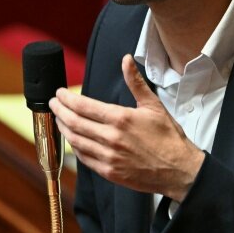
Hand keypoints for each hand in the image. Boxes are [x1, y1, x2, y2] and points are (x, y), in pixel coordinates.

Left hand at [49, 54, 204, 200]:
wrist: (180, 169)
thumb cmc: (168, 137)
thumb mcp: (153, 105)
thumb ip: (135, 82)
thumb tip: (126, 60)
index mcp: (121, 118)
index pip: (83, 106)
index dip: (66, 98)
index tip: (60, 93)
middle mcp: (111, 138)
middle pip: (74, 122)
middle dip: (59, 111)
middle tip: (53, 104)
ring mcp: (108, 157)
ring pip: (75, 141)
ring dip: (63, 128)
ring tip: (59, 119)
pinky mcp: (109, 172)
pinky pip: (84, 158)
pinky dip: (75, 147)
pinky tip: (73, 140)